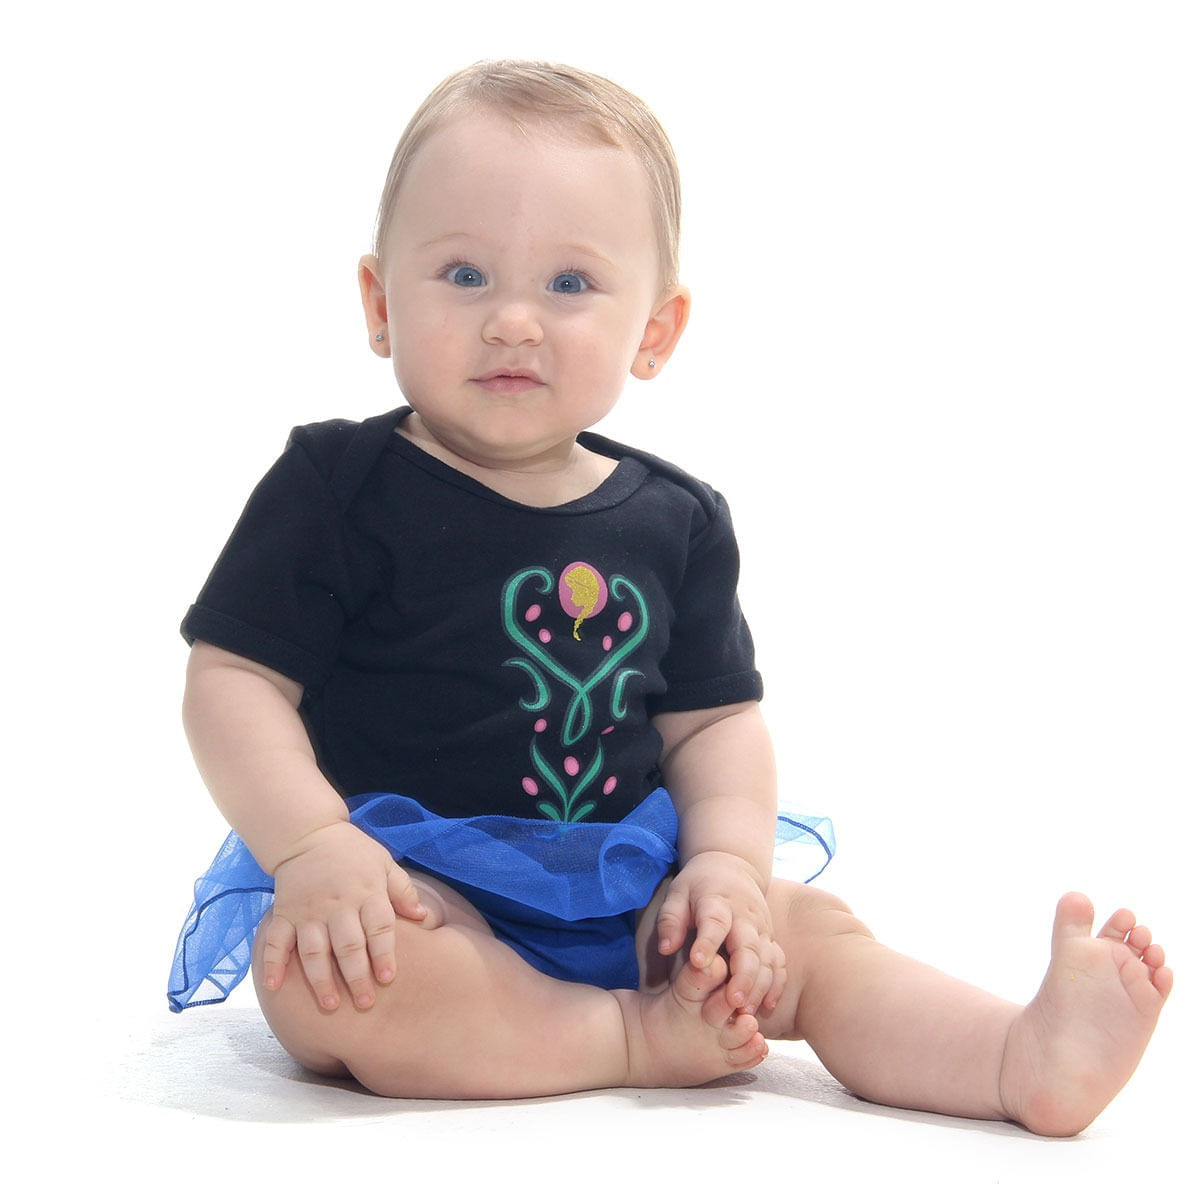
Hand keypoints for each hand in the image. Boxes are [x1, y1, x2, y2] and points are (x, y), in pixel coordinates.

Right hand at [261, 821, 426, 1011]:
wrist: (308, 834)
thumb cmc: (353, 851)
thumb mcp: (384, 862)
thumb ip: (402, 891)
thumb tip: (424, 917)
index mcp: (366, 892)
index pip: (378, 927)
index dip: (384, 953)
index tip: (388, 977)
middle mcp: (337, 905)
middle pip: (348, 945)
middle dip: (356, 976)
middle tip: (364, 1003)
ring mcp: (308, 911)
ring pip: (314, 950)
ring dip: (321, 979)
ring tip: (330, 1005)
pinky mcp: (284, 913)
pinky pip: (276, 941)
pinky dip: (272, 963)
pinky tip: (274, 987)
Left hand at [656, 851, 784, 1014]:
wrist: (731, 865)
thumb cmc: (698, 885)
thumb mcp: (678, 893)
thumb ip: (671, 920)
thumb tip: (665, 949)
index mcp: (717, 902)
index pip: (714, 922)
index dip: (708, 942)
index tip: (698, 963)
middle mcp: (745, 917)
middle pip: (749, 946)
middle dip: (744, 975)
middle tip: (734, 1002)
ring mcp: (761, 929)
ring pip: (767, 959)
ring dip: (759, 986)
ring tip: (746, 1013)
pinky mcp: (771, 939)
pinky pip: (779, 962)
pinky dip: (776, 984)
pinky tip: (767, 1006)